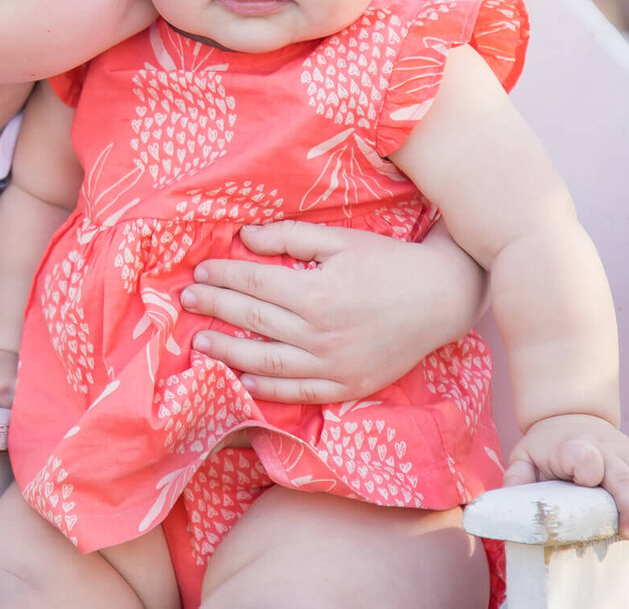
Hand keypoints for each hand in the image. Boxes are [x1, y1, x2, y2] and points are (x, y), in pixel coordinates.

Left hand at [179, 219, 484, 404]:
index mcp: (315, 292)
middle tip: (188, 300)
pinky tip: (243, 380)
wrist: (440, 298)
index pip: (254, 283)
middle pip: (253, 319)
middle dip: (215, 307)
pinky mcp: (346, 384)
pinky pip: (298, 392)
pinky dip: (267, 389)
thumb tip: (244, 237)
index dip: (223, 275)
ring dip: (228, 351)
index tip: (200, 270)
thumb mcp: (340, 239)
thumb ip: (290, 237)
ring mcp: (332, 363)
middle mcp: (319, 332)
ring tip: (200, 342)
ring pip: (267, 361)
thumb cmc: (388, 262)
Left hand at [504, 413, 628, 544]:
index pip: (584, 456)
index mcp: (570, 447)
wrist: (568, 415)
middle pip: (625, 476)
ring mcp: (625, 451)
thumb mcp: (524, 458)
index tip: (586, 484)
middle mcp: (602, 447)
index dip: (588, 469)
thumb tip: (512, 506)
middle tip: (627, 535)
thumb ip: (518, 480)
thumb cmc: (545, 446)